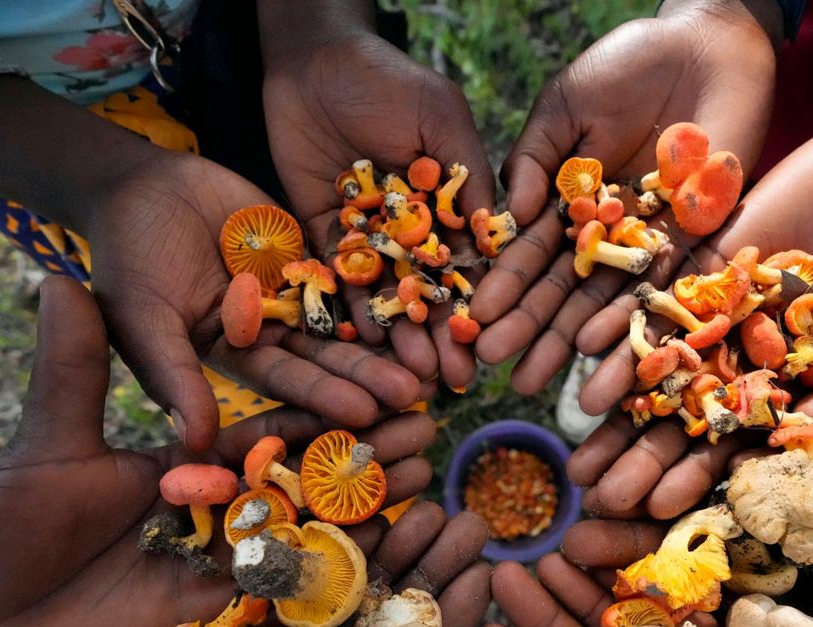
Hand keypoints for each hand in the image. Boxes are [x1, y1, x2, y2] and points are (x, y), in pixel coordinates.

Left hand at [0, 277, 435, 626]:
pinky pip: (285, 594)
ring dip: (366, 504)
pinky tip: (393, 551)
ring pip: (306, 528)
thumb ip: (72, 371)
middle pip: (301, 469)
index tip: (374, 367)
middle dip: (363, 446)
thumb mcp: (46, 446)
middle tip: (426, 417)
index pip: (264, 418)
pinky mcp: (217, 618)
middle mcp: (213, 506)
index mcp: (184, 457)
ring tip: (426, 474)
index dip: (321, 393)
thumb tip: (61, 276)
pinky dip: (337, 571)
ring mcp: (219, 564)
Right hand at [86, 151, 421, 450]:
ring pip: (343, 324)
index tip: (362, 418)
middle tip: (412, 399)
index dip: (320, 402)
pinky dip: (378, 290)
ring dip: (382, 345)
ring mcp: (293, 298)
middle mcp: (269, 338)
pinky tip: (417, 304)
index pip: (282, 388)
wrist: (140, 185)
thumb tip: (195, 443)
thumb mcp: (143, 319)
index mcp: (233, 361)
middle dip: (366, 379)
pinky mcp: (309, 260)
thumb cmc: (127, 255)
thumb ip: (172, 375)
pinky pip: (347, 274)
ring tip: (425, 363)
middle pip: (324, 361)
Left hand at [261, 19, 494, 389]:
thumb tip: (500, 236)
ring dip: (397, 338)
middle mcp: (412, 228)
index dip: (480, 305)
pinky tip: (358, 348)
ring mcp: (367, 236)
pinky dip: (345, 312)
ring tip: (407, 378)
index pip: (470, 263)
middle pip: (429, 293)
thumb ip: (469, 175)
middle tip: (451, 381)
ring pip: (385, 296)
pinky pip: (334, 279)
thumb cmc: (388, 79)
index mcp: (451, 203)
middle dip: (440, 338)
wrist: (312, 59)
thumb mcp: (441, 120)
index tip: (490, 342)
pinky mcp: (323, 233)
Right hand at [470, 0, 779, 394]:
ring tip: (538, 378)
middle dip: (529, 327)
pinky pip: (662, 286)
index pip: (533, 253)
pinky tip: (594, 348)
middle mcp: (607, 232)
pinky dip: (630, 317)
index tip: (474, 321)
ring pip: (608, 300)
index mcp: (570, 203)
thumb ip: (533, 159)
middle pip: (565, 288)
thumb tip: (508, 219)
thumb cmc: (627, 65)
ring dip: (572, 341)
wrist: (707, 45)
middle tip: (495, 366)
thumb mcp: (564, 106)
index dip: (504, 287)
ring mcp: (650, 240)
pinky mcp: (698, 239)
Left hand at [570, 118, 812, 518]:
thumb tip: (801, 442)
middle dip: (640, 448)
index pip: (739, 443)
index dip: (698, 478)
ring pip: (662, 353)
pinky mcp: (708, 253)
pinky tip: (587, 340)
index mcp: (795, 387)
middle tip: (591, 487)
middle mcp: (750, 353)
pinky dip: (625, 312)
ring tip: (579, 417)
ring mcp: (725, 304)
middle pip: (685, 410)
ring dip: (620, 384)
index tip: (658, 510)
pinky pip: (659, 287)